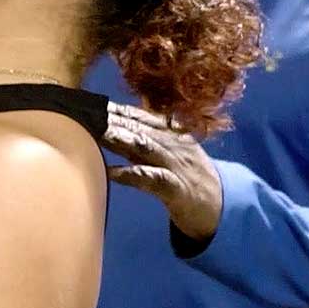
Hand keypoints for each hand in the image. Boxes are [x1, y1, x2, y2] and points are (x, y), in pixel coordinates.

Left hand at [102, 102, 223, 242]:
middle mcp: (172, 144)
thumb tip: (117, 125)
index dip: (117, 109)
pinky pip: (151, 179)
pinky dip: (130, 175)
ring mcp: (175, 165)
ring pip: (144, 147)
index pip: (140, 116)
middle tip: (85, 112)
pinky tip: (110, 173)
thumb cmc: (190, 177)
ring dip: (120, 138)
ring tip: (96, 133)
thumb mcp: (173, 151)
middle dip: (112, 119)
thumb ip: (147, 138)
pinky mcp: (177, 188)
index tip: (92, 102)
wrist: (223, 205)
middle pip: (138, 127)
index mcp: (172, 134)